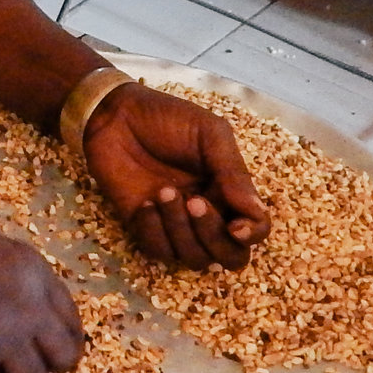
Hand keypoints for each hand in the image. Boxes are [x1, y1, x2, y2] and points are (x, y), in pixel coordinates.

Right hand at [0, 202, 84, 372]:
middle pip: (62, 362)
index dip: (65, 341)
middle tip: (28, 358)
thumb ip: (33, 282)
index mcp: (37, 279)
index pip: (74, 328)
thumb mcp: (4, 249)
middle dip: (48, 362)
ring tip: (0, 366)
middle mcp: (27, 313)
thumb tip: (48, 316)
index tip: (52, 347)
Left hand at [83, 84, 269, 270]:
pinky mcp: (145, 228)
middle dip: (213, 235)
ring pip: (194, 257)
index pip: (255, 227)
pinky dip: (154, 230)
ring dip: (180, 228)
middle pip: (228, 255)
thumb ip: (234, 173)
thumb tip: (257, 212)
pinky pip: (159, 250)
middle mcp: (209, 214)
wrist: (115, 115)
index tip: (236, 227)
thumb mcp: (210, 134)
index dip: (251, 233)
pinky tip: (145, 202)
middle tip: (193, 201)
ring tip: (163, 190)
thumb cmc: (167, 119)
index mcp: (230, 191)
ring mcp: (176, 224)